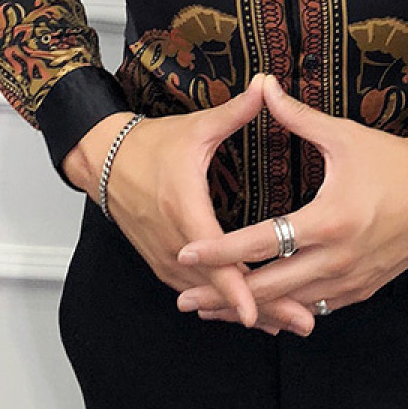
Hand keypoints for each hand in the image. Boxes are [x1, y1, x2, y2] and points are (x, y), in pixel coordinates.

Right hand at [61, 73, 317, 336]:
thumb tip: (268, 84)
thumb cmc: (152, 144)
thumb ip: (236, 111)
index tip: (257, 310)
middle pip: (218, 287)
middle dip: (261, 308)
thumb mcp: (197, 127)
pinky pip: (198, 291)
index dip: (235, 286)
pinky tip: (255, 315)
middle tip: (302, 324)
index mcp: (184, 208)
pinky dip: (225, 304)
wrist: (105, 160)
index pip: (212, 256)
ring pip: (209, 296)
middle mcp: (174, 242)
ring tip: (289, 324)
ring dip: (247, 310)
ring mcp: (167, 257)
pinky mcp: (164, 263)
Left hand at [172, 74, 407, 323]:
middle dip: (224, 296)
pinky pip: (316, 307)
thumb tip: (263, 85)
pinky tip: (262, 309)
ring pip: (291, 306)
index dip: (219, 251)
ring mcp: (351, 280)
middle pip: (269, 288)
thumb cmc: (393, 162)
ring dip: (252, 309)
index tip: (186, 254)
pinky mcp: (362, 290)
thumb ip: (297, 117)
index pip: (260, 242)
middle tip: (184, 299)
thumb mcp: (344, 136)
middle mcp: (337, 259)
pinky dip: (287, 309)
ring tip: (212, 309)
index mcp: (327, 220)